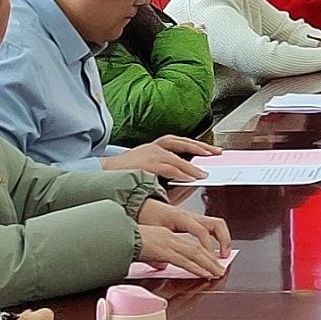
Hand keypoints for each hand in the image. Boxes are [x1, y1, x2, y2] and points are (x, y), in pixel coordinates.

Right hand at [102, 134, 218, 181]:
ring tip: (204, 172)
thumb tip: (188, 177)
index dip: (199, 145)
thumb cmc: (127, 172)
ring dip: (192, 165)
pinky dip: (180, 172)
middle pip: (183, 143)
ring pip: (177, 157)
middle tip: (216, 153)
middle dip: (202, 148)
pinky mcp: (146, 164)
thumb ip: (168, 169)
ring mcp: (151, 153)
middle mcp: (155, 146)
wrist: (104, 173)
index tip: (213, 150)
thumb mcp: (150, 166)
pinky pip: (168, 167)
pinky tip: (190, 178)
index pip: (182, 141)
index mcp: (157, 145)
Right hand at [134, 222, 226, 279]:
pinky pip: (184, 260)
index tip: (210, 261)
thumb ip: (156, 258)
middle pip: (195, 249)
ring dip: (208, 264)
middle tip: (220, 268)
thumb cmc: (126, 243)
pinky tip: (204, 273)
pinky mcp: (164, 251)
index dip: (201, 254)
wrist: (116, 237)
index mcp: (166, 236)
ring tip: (217, 272)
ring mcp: (168, 243)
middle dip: (210, 259)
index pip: (188, 246)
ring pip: (194, 254)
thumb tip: (162, 266)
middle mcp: (169, 237)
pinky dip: (196, 267)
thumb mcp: (145, 250)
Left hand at [137, 198, 230, 257]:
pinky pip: (210, 228)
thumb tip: (162, 266)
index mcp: (182, 218)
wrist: (143, 205)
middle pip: (216, 224)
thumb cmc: (147, 216)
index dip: (207, 247)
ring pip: (216, 225)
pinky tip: (214, 250)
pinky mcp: (193, 221)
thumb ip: (157, 249)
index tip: (209, 260)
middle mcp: (191, 216)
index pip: (201, 231)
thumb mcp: (151, 233)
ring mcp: (194, 218)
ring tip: (224, 254)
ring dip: (223, 239)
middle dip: (224, 240)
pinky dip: (216, 238)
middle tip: (224, 257)